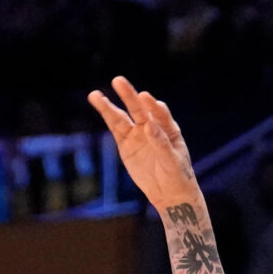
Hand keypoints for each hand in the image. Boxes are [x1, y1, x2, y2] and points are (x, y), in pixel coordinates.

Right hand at [87, 75, 201, 212]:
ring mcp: (137, 135)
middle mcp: (151, 126)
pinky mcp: (126, 145)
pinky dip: (109, 118)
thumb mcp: (172, 160)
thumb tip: (148, 125)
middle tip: (118, 81)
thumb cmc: (177, 174)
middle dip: (128, 95)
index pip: (159, 113)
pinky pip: (116, 130)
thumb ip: (160, 142)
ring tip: (95, 95)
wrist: (169, 192)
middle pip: (138, 109)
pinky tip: (102, 106)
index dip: (152, 105)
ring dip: (109, 107)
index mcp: (168, 127)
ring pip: (122, 118)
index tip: (145, 97)